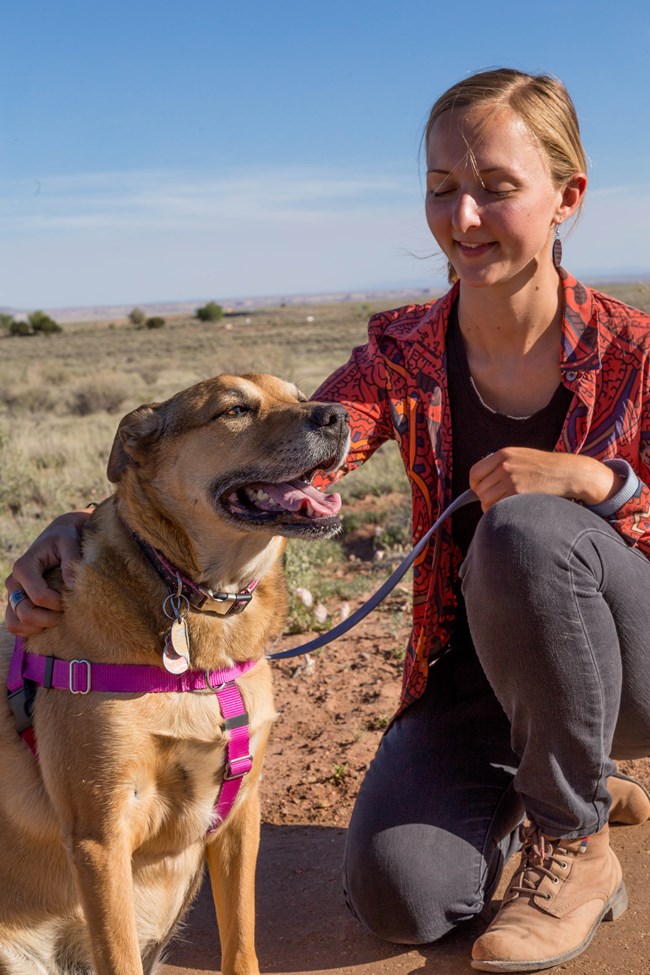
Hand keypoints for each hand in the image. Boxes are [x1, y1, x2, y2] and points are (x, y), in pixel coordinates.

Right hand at [4, 509, 92, 635]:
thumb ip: (71, 559)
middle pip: (25, 613)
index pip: (39, 596)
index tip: (72, 599)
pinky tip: (48, 624)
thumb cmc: (66, 538)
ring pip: (16, 623)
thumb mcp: (69, 540)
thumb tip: (70, 584)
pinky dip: (30, 631)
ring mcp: (13, 595)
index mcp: (24, 566)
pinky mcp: (16, 603)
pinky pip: (15, 626)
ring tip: (57, 619)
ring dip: (38, 627)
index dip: (57, 604)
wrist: (59, 537)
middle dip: (49, 619)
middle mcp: (14, 582)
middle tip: (67, 614)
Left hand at [469, 448, 619, 512]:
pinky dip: (500, 513)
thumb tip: (481, 484)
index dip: (475, 485)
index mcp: (503, 454)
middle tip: (499, 502)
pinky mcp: (519, 493)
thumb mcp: (521, 457)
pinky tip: (511, 510)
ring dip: (492, 508)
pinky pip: (497, 508)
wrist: (568, 472)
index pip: (475, 473)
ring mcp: (511, 480)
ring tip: (506, 507)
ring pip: (486, 501)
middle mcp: (504, 466)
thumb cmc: (545, 467)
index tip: (481, 491)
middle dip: (486, 499)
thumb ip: (502, 465)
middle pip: (480, 490)